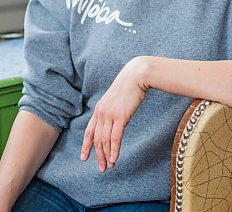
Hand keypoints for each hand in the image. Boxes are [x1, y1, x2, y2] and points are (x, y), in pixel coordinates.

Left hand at [80, 57, 147, 171]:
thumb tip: (115, 123)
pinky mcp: (121, 116)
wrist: (136, 75)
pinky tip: (115, 158)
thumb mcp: (115, 99)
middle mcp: (101, 113)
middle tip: (101, 168)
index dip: (86, 146)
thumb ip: (112, 111)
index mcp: (99, 109)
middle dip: (98, 155)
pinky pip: (115, 137)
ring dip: (106, 155)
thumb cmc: (128, 86)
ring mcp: (110, 114)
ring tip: (109, 166)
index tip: (84, 157)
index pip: (89, 131)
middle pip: (97, 139)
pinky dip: (114, 150)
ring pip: (105, 140)